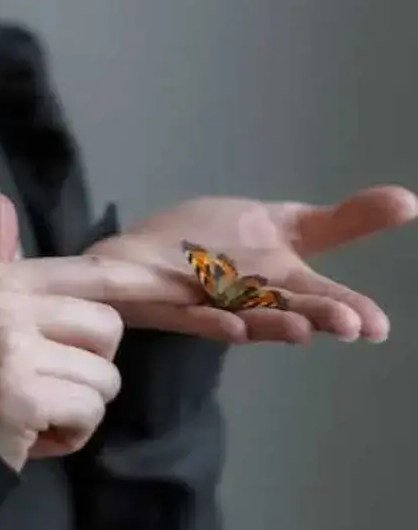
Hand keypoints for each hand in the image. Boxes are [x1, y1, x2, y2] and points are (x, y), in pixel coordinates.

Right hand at [0, 193, 191, 470]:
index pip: (91, 274)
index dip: (145, 283)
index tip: (194, 286)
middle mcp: (2, 302)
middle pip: (108, 327)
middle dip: (91, 364)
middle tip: (44, 380)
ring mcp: (10, 347)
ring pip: (104, 376)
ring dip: (81, 405)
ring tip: (36, 408)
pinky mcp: (19, 394)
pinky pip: (89, 411)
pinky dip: (71, 434)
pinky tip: (32, 433)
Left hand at [89, 186, 417, 345]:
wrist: (139, 258)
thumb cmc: (209, 245)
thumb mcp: (278, 224)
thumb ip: (341, 221)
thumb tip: (413, 200)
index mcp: (276, 277)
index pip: (316, 290)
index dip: (345, 305)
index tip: (376, 326)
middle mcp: (248, 295)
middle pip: (285, 307)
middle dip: (316, 315)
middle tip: (350, 325)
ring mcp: (207, 302)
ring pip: (243, 316)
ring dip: (270, 323)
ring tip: (299, 329)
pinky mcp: (168, 306)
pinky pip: (190, 316)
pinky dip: (210, 320)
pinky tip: (229, 324)